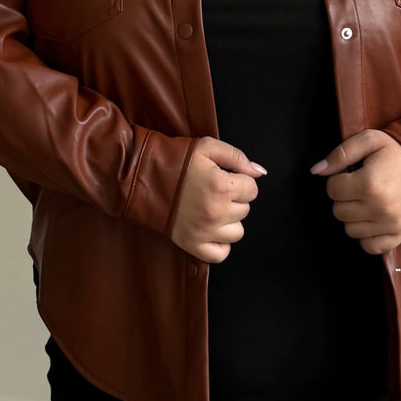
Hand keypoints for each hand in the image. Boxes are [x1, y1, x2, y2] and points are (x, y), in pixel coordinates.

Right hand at [169, 136, 266, 262]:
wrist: (141, 177)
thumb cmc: (174, 160)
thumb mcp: (207, 147)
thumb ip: (237, 157)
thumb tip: (259, 172)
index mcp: (222, 186)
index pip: (252, 189)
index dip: (240, 180)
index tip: (225, 177)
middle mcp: (216, 212)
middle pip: (245, 209)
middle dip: (234, 199)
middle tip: (214, 190)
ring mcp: (205, 231)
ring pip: (237, 232)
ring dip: (229, 221)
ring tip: (211, 208)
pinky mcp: (192, 245)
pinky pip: (221, 253)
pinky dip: (220, 244)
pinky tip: (211, 229)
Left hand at [309, 129, 400, 253]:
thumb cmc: (399, 152)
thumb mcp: (370, 140)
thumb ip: (341, 154)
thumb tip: (316, 171)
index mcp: (369, 183)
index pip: (332, 190)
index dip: (338, 180)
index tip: (352, 175)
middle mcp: (378, 208)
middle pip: (339, 211)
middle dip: (345, 197)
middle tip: (360, 187)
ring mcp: (390, 225)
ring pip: (350, 230)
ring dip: (354, 216)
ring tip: (368, 201)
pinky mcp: (399, 235)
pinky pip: (369, 246)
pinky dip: (367, 236)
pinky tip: (373, 220)